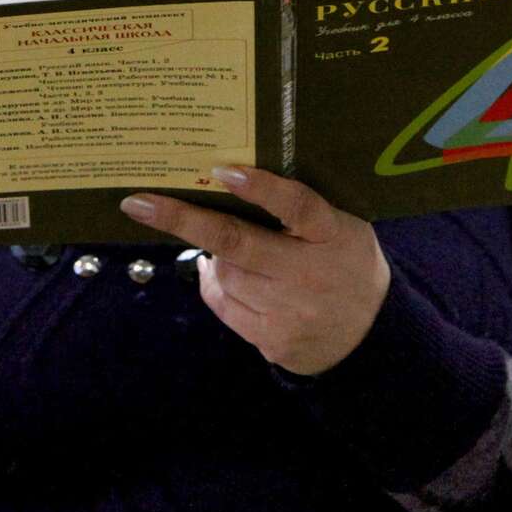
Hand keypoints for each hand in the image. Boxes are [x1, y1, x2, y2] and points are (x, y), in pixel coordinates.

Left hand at [120, 167, 389, 375]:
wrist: (371, 337)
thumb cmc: (344, 263)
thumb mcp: (340, 228)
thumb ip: (301, 208)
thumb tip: (227, 185)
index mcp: (334, 235)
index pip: (298, 207)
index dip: (262, 189)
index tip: (224, 171)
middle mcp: (311, 274)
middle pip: (238, 243)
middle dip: (183, 220)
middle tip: (140, 203)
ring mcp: (291, 312)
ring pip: (225, 273)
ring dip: (213, 255)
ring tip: (224, 246)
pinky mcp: (273, 340)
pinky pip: (224, 304)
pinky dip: (213, 283)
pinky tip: (218, 272)